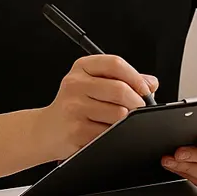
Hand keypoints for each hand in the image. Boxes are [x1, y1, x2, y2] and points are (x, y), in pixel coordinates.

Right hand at [36, 55, 158, 160]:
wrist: (44, 131)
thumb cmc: (74, 105)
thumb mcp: (94, 83)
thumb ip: (124, 79)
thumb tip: (151, 83)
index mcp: (82, 67)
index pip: (115, 63)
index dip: (136, 76)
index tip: (145, 88)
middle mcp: (75, 84)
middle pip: (120, 89)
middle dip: (137, 101)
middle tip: (140, 108)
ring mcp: (74, 107)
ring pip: (118, 113)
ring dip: (126, 120)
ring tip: (119, 121)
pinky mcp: (75, 130)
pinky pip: (108, 132)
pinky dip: (114, 134)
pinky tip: (106, 131)